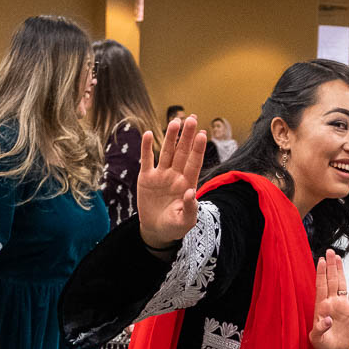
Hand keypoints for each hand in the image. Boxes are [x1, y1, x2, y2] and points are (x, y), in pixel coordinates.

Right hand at [137, 116, 207, 247]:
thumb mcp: (185, 221)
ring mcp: (161, 175)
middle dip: (187, 136)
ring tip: (175, 121)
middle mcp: (176, 176)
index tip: (202, 134)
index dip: (197, 149)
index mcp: (188, 184)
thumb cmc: (175, 226)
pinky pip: (147, 159)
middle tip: (191, 118)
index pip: (194, 163)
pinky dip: (147, 147)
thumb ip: (190, 207)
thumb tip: (191, 191)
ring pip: (167, 152)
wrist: (157, 230)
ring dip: (171, 137)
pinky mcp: (146, 178)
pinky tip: (148, 133)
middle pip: (182, 152)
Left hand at [309, 249, 348, 348]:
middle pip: (331, 281)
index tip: (320, 261)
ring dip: (340, 271)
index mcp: (321, 307)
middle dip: (330, 266)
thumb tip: (327, 319)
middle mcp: (332, 303)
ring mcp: (342, 305)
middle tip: (329, 251)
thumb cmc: (322, 345)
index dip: (321, 273)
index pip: (321, 286)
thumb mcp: (317, 339)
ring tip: (338, 258)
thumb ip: (320, 329)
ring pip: (341, 284)